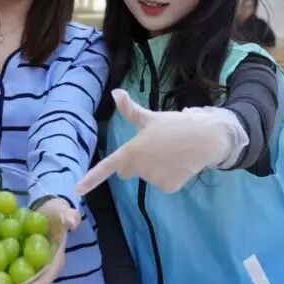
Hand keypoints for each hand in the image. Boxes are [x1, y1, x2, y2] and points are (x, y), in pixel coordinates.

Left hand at [11, 197, 80, 283]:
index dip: (42, 282)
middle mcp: (47, 268)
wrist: (48, 212)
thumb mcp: (63, 212)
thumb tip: (72, 221)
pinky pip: (17, 278)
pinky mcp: (24, 265)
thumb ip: (69, 216)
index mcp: (57, 258)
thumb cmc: (56, 214)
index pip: (51, 273)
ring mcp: (35, 268)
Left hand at [75, 89, 245, 194]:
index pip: (107, 166)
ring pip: (147, 176)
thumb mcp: (150, 117)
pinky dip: (169, 177)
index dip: (91, 179)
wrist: (207, 138)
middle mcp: (139, 167)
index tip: (76, 190)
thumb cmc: (175, 125)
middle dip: (135, 162)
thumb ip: (130, 110)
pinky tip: (179, 164)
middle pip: (127, 170)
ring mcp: (153, 179)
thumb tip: (115, 92)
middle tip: (153, 147)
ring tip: (171, 152)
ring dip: (155, 168)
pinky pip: (163, 183)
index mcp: (131, 150)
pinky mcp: (168, 188)